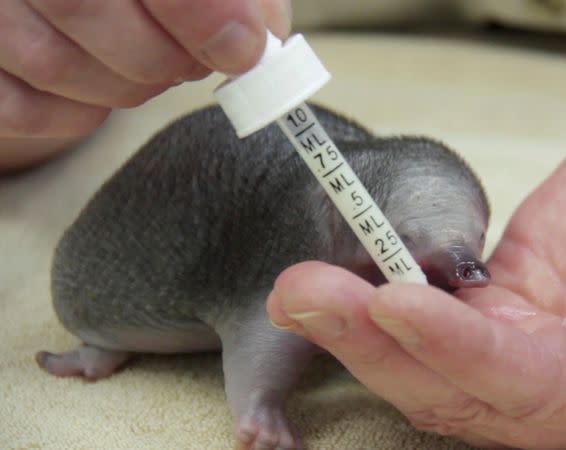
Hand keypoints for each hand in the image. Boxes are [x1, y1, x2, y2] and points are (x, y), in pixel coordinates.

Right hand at [0, 0, 290, 169]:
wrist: (75, 0)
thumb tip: (262, 37)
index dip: (199, 9)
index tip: (243, 49)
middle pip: (82, 5)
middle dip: (163, 57)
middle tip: (197, 65)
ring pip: (50, 62)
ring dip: (127, 88)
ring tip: (157, 72)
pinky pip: (18, 106)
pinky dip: (76, 115)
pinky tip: (102, 95)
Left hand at [266, 83, 565, 447]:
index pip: (545, 389)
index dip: (464, 353)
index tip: (395, 300)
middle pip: (470, 393)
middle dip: (381, 348)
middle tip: (306, 296)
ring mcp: (542, 350)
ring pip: (440, 367)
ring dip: (365, 332)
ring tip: (302, 288)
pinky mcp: (512, 312)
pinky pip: (439, 323)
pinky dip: (386, 305)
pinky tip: (343, 278)